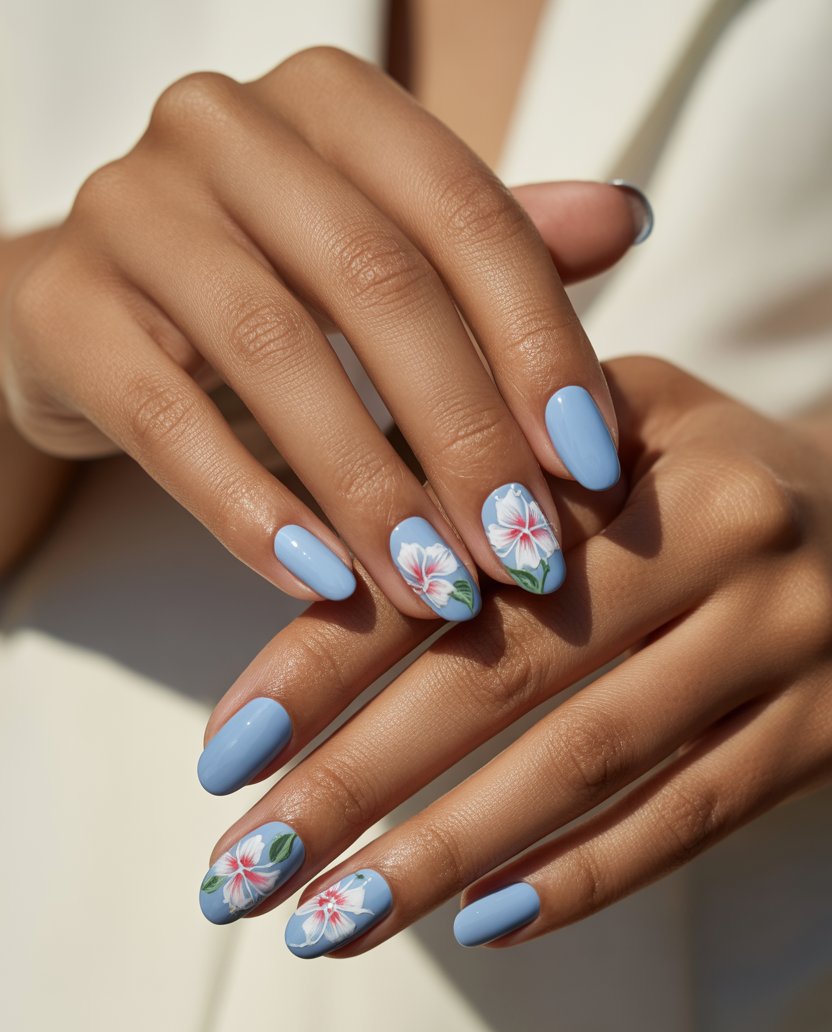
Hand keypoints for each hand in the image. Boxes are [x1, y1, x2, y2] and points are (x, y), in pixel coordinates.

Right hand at [0, 47, 644, 615]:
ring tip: (440, 590)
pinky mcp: (64, 309)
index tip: (593, 468)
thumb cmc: (267, 282)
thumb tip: (626, 218)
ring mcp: (131, 209)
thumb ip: (489, 245)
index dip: (540, 343)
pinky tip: (323, 584)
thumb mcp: (383, 256)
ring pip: (277, 354)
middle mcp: (225, 127)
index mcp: (329, 102)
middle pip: (378, 284)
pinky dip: (253, 510)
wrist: (92, 306)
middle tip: (524, 555)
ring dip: (372, 490)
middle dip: (466, 435)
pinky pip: (167, 420)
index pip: (464, 213)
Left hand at [195, 357, 831, 953]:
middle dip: (353, 787)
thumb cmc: (709, 475)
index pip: (448, 567)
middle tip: (242, 873)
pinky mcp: (823, 736)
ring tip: (327, 925)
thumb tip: (318, 555)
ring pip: (587, 769)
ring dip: (444, 859)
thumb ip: (482, 454)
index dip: (324, 660)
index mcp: (640, 454)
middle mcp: (720, 547)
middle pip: (504, 681)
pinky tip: (477, 925)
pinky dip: (579, 879)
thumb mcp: (619, 422)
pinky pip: (688, 822)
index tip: (223, 755)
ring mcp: (781, 647)